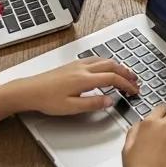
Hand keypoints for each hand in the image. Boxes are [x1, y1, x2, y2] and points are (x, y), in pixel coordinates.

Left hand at [17, 59, 138, 116]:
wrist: (30, 90)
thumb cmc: (47, 100)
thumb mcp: (71, 108)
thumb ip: (93, 103)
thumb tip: (110, 101)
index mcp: (85, 79)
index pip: (113, 78)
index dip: (126, 84)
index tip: (134, 91)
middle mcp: (84, 68)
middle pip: (112, 65)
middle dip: (126, 72)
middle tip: (135, 81)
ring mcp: (79, 64)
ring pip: (105, 60)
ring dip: (118, 66)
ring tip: (125, 73)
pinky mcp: (73, 64)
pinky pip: (96, 59)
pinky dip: (107, 62)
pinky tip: (106, 67)